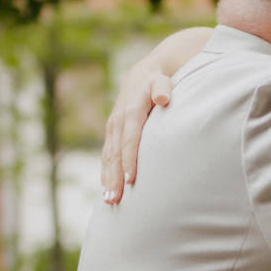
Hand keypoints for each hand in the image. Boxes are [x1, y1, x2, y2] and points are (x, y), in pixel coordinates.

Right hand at [101, 63, 172, 202]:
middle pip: (115, 151)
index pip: (130, 138)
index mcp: (131, 109)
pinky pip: (108, 153)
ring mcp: (113, 125)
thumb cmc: (162, 79)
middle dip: (114, 176)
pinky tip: (107, 188)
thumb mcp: (164, 79)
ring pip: (108, 155)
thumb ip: (163, 87)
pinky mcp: (113, 131)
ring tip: (110, 200)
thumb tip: (163, 98)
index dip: (130, 159)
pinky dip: (106, 171)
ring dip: (107, 177)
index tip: (131, 180)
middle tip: (115, 199)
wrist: (148, 71)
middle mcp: (118, 119)